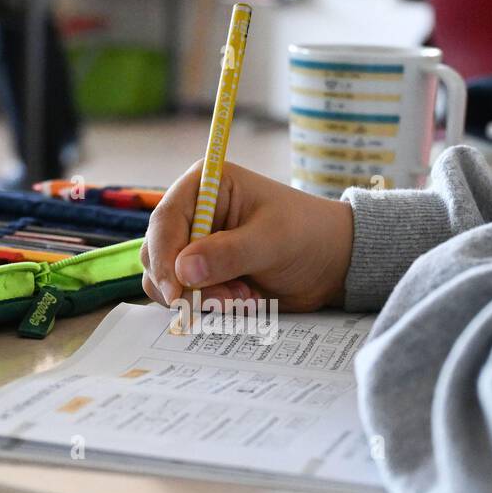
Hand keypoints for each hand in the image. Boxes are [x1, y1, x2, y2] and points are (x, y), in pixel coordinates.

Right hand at [140, 160, 353, 311]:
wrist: (334, 262)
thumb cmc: (308, 234)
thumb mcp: (272, 240)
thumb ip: (228, 253)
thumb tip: (183, 271)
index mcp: (204, 186)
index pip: (164, 220)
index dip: (163, 255)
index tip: (175, 290)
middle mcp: (192, 213)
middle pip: (157, 252)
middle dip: (186, 284)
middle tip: (227, 299)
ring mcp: (195, 244)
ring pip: (167, 279)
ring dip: (201, 297)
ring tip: (243, 296)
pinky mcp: (202, 272)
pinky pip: (186, 296)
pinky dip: (210, 305)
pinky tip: (245, 298)